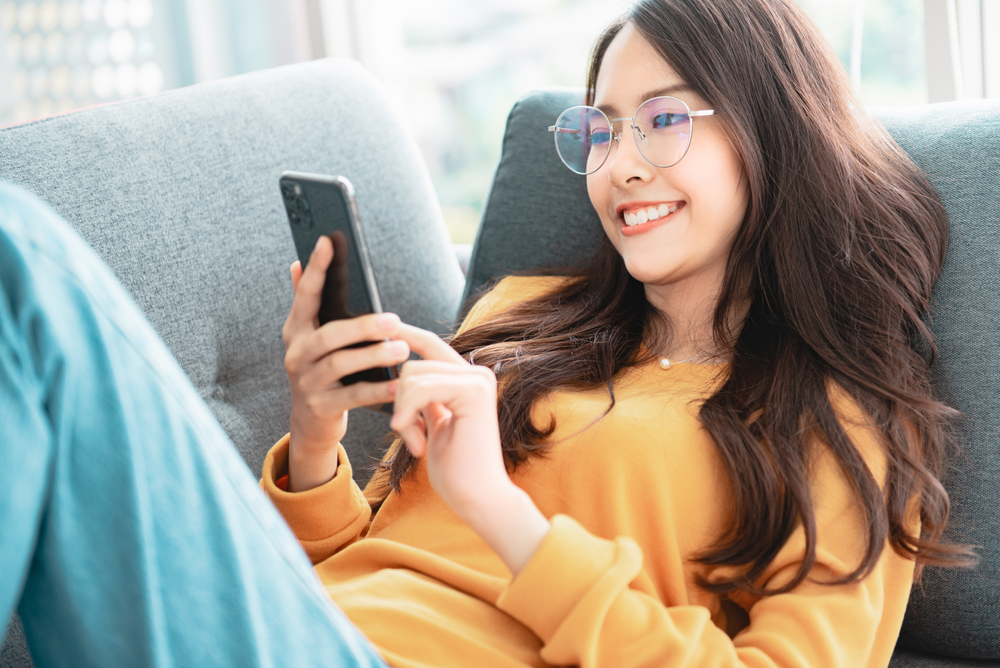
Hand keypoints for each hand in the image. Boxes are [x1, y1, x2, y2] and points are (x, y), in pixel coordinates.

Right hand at [282, 236, 410, 491]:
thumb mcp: (311, 337)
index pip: (305, 295)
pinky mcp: (321, 407)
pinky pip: (353, 396)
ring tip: (402, 349)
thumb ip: (305, 302)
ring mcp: (307, 382)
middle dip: (362, 326)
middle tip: (394, 320)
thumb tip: (295, 263)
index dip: (316, 268)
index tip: (328, 241)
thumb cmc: (321, 370)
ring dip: (373, 355)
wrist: (311, 423)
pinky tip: (400, 383)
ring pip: (341, 364)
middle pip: (329, 335)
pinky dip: (378, 390)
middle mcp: (297, 353)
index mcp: (297, 330)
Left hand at [389, 326, 550, 573]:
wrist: (477, 497)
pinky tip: (416, 442)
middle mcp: (477, 374)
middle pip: (412, 364)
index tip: (379, 326)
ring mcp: (478, 380)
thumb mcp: (432, 423)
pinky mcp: (474, 392)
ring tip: (416, 441)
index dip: (404, 335)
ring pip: (412, 375)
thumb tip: (402, 370)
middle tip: (408, 433)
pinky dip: (408, 415)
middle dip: (399, 400)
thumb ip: (423, 395)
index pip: (429, 345)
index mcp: (467, 379)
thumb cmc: (455, 468)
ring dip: (403, 412)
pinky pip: (421, 389)